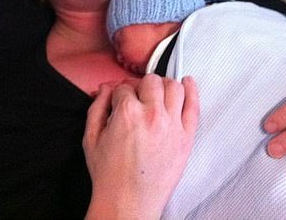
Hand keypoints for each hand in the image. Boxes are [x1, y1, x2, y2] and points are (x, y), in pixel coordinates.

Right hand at [83, 74, 198, 218]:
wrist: (128, 203)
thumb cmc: (110, 176)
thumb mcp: (91, 138)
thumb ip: (98, 107)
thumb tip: (107, 89)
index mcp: (127, 113)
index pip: (125, 86)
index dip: (119, 92)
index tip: (120, 100)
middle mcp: (152, 115)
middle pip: (151, 81)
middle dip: (141, 86)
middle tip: (137, 97)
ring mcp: (173, 125)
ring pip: (174, 87)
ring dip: (164, 85)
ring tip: (159, 92)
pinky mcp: (187, 137)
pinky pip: (194, 106)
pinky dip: (192, 90)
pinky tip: (188, 83)